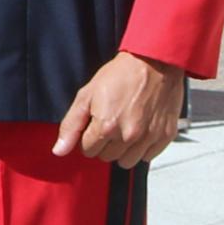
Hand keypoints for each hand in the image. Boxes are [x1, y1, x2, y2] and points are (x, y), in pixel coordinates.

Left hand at [53, 50, 185, 168]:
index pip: (88, 150)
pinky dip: (142, 148)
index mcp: (106, 127)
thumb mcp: (87, 95)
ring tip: (124, 128)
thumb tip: (59, 150)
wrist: (155, 63)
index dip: (88, 138)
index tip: (94, 126)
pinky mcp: (164, 137)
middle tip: (110, 123)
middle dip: (104, 144)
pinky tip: (140, 130)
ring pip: (126, 162)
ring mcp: (148, 138)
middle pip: (107, 157)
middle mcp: (128, 136)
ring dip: (122, 150)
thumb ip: (71, 126)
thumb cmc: (121, 74)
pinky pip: (147, 157)